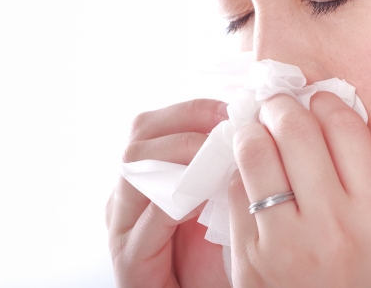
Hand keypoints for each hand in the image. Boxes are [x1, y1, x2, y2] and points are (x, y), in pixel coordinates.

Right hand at [106, 99, 231, 287]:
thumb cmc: (210, 259)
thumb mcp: (218, 203)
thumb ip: (221, 169)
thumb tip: (248, 128)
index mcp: (143, 178)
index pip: (153, 125)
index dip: (191, 111)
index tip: (229, 110)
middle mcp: (126, 197)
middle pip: (138, 139)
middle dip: (186, 126)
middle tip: (226, 131)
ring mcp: (122, 227)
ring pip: (134, 171)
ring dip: (181, 158)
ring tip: (217, 159)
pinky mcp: (129, 260)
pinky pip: (146, 222)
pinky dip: (174, 204)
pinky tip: (202, 200)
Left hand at [227, 92, 370, 286]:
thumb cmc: (363, 282)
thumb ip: (359, 178)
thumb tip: (324, 116)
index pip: (346, 128)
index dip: (326, 100)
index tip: (316, 98)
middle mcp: (333, 224)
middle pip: (296, 130)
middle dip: (281, 104)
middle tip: (275, 103)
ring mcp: (285, 242)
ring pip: (254, 152)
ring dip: (251, 129)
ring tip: (255, 127)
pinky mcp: (248, 258)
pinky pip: (234, 190)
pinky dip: (238, 171)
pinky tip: (247, 171)